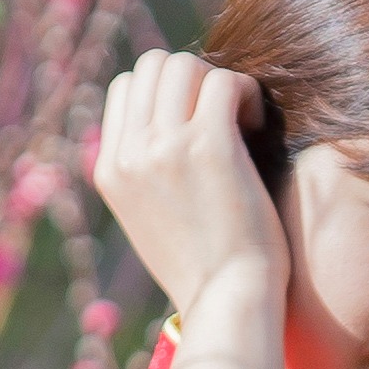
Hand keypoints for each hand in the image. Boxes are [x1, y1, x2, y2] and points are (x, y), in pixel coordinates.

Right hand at [94, 49, 285, 326]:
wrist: (227, 303)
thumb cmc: (203, 269)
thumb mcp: (150, 219)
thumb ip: (145, 172)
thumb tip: (164, 129)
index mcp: (110, 170)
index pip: (127, 88)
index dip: (168, 93)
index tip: (199, 123)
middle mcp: (129, 154)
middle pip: (153, 65)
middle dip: (194, 78)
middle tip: (225, 116)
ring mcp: (165, 147)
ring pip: (185, 64)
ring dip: (219, 81)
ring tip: (242, 120)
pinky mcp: (209, 146)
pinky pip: (224, 81)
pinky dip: (246, 92)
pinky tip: (258, 125)